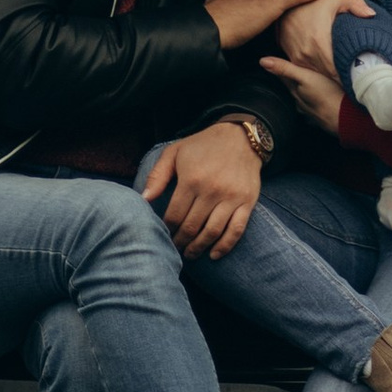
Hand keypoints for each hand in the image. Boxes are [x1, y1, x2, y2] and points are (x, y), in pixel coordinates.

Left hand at [140, 123, 264, 256]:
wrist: (241, 137)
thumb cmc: (203, 145)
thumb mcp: (175, 152)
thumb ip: (157, 175)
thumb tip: (143, 199)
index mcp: (192, 179)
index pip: (175, 215)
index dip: (167, 230)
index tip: (162, 235)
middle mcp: (212, 190)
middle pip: (192, 227)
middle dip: (180, 242)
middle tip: (174, 249)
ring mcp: (231, 198)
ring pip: (212, 232)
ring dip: (198, 247)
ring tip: (190, 254)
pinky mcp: (247, 202)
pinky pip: (236, 230)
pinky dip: (225, 246)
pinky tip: (214, 254)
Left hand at [260, 51, 347, 133]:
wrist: (347, 118)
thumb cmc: (328, 94)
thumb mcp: (306, 77)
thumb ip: (285, 69)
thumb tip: (262, 62)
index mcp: (296, 92)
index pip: (284, 78)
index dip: (280, 69)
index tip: (276, 60)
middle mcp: (301, 104)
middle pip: (294, 90)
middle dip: (293, 82)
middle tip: (294, 71)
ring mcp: (312, 114)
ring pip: (304, 102)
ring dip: (304, 94)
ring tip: (307, 86)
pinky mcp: (324, 120)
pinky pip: (316, 111)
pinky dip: (316, 105)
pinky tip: (320, 103)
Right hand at [272, 0, 355, 81]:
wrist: (285, 4)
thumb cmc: (312, 2)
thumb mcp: (334, 0)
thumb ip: (355, 5)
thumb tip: (372, 14)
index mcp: (319, 43)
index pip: (336, 71)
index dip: (348, 73)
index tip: (358, 74)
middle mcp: (306, 54)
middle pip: (329, 75)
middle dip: (341, 75)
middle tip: (355, 74)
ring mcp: (297, 57)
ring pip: (319, 73)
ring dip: (330, 73)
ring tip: (343, 70)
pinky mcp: (291, 57)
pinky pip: (308, 68)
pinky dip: (319, 68)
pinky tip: (328, 64)